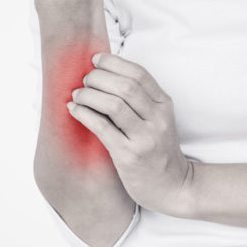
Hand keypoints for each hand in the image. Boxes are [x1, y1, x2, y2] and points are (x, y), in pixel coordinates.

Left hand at [66, 52, 194, 216]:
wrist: (172, 186)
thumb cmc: (158, 151)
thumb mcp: (157, 120)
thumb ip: (139, 100)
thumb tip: (104, 76)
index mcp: (164, 105)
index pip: (139, 74)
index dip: (114, 62)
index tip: (96, 60)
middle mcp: (157, 119)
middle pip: (125, 86)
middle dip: (98, 78)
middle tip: (84, 81)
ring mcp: (145, 138)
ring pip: (113, 104)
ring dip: (89, 95)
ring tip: (77, 95)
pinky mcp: (129, 155)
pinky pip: (103, 128)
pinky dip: (84, 114)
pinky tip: (74, 109)